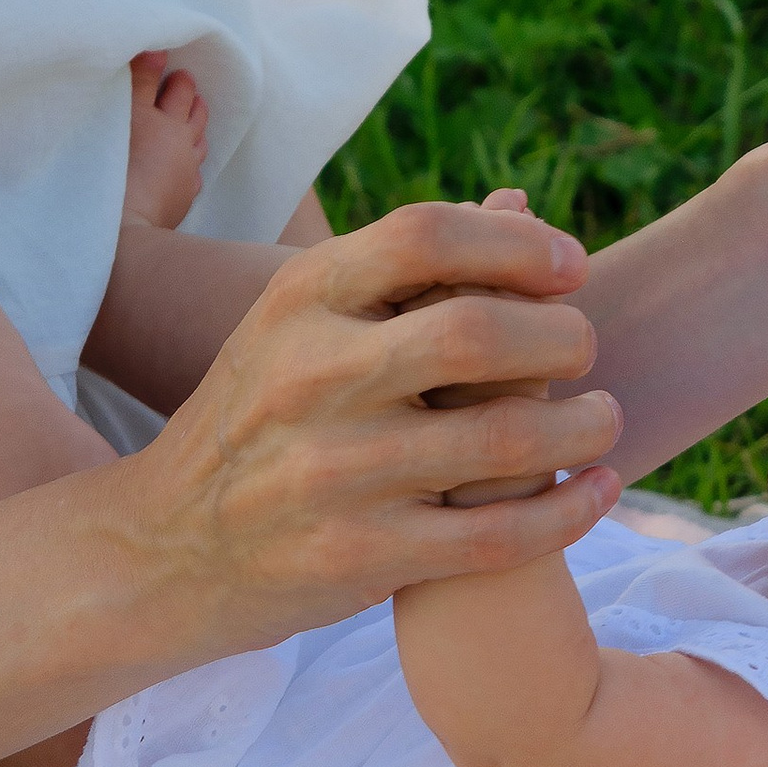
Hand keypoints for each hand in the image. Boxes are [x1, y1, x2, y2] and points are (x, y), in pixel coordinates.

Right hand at [112, 202, 625, 639]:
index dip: (517, 243)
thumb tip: (520, 209)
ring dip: (582, 427)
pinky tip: (598, 491)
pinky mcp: (358, 558)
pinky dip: (568, 510)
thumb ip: (401, 272)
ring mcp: (333, 473)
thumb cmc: (261, 419)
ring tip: (602, 419)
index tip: (569, 266)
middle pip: (476, 334)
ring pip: (503, 441)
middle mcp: (310, 379)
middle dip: (561, 336)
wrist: (165, 549)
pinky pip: (497, 536)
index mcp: (297, 301)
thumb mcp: (297, 326)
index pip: (425, 235)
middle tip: (584, 348)